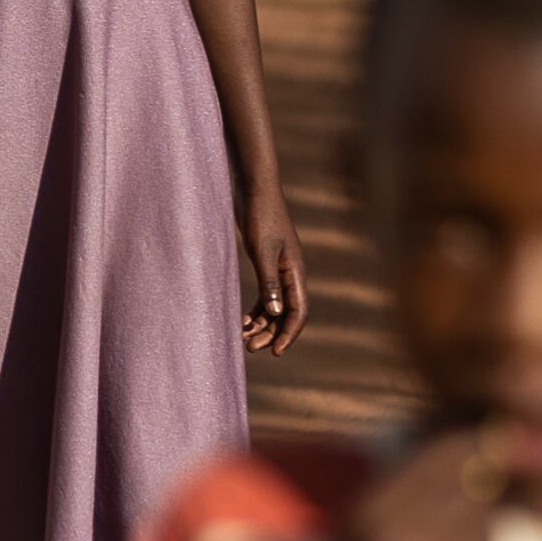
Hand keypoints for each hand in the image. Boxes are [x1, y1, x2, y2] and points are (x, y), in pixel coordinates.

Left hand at [239, 186, 307, 353]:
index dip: (289, 334)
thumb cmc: (259, 217)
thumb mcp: (262, 251)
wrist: (255, 189)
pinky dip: (256, 310)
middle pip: (287, 314)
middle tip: (249, 348)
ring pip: (276, 307)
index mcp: (295, 272)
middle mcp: (291, 274)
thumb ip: (269, 283)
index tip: (274, 352)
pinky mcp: (267, 264)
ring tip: (243, 338)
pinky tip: (242, 320)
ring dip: (262, 324)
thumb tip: (277, 313)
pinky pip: (266, 295)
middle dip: (271, 333)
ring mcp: (279, 270)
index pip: (299, 312)